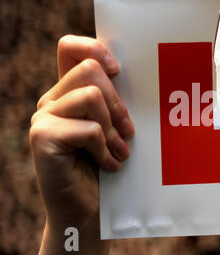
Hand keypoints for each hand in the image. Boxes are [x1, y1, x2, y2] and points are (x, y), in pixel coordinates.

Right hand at [30, 35, 134, 254]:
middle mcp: (53, 99)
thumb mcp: (116, 126)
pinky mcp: (42, 136)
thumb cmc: (108, 164)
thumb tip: (143, 76)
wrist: (89, 208)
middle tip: (127, 131)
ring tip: (119, 151)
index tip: (117, 69)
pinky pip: (88, 128)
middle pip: (89, 69)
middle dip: (117, 102)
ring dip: (112, 128)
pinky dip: (104, 148)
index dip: (93, 46)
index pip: (70, 47)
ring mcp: (44, 116)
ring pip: (91, 96)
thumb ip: (116, 102)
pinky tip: (108, 164)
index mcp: (70, 92)